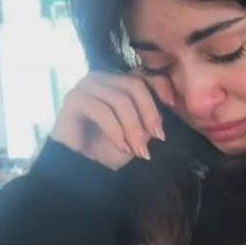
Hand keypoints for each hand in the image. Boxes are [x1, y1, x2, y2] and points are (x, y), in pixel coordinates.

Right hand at [49, 70, 177, 170]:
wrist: (82, 169)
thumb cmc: (109, 150)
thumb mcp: (139, 130)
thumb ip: (150, 112)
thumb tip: (170, 100)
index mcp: (116, 81)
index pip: (142, 74)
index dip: (161, 86)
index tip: (173, 105)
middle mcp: (100, 79)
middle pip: (133, 85)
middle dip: (148, 113)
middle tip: (158, 137)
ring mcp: (84, 87)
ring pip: (118, 99)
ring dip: (132, 127)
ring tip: (139, 150)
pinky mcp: (72, 100)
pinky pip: (100, 110)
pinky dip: (115, 131)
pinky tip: (122, 148)